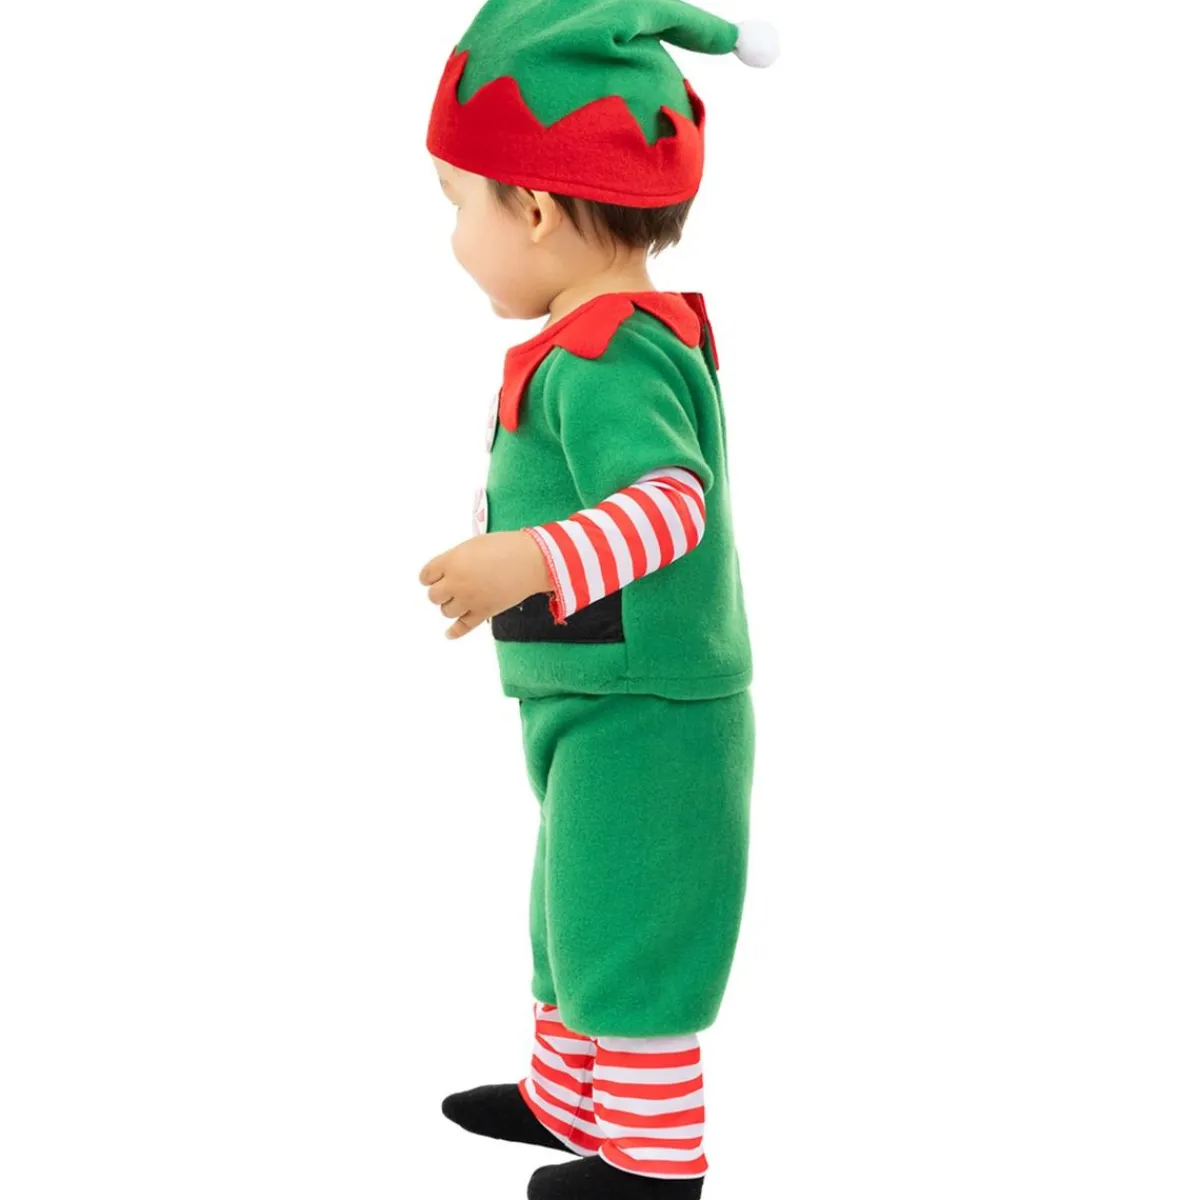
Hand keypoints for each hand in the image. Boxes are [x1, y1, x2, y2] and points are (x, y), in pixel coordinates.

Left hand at [419, 531, 552, 639]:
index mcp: (451, 562)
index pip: (426, 575)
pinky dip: (454, 632)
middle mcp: (456, 583)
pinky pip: (463, 627)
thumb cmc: (506, 546)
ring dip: (451, 605)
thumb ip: (455, 559)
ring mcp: (469, 600)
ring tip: (460, 599)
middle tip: (451, 587)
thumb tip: (447, 572)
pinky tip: (449, 634)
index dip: (430, 576)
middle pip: (433, 596)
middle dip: (441, 591)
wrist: (532, 560)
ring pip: (446, 611)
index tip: (434, 577)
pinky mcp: (484, 612)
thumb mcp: (473, 545)